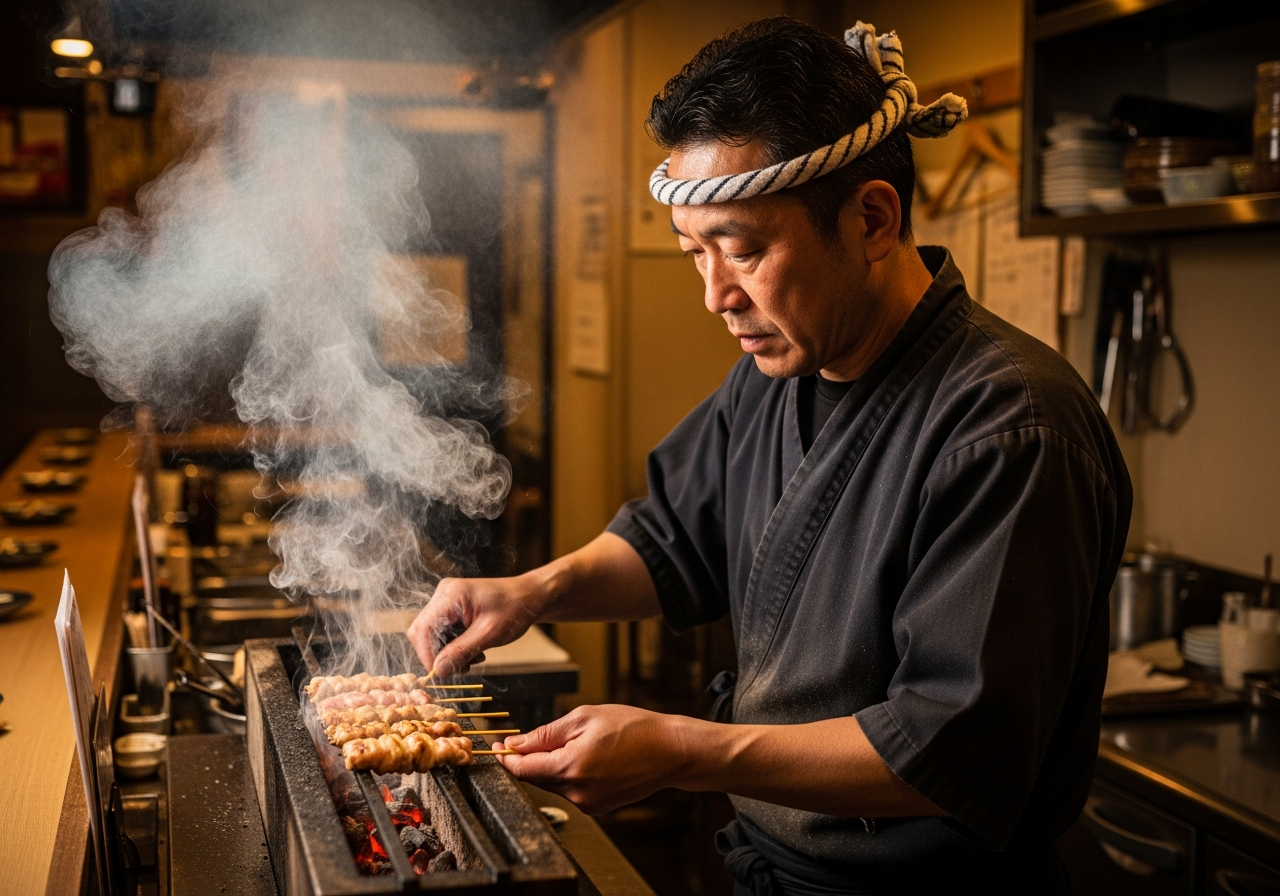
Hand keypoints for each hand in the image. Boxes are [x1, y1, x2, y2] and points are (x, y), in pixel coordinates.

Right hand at [406, 575, 542, 675]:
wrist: (530, 597)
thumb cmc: (514, 610)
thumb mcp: (488, 634)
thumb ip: (461, 651)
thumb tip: (438, 670)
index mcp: (451, 595)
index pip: (422, 628)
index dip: (426, 654)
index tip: (439, 673)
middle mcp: (444, 594)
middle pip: (424, 632)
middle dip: (439, 654)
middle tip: (461, 667)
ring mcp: (447, 600)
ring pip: (433, 634)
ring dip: (449, 652)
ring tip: (473, 658)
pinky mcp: (452, 607)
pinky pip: (443, 631)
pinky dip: (455, 645)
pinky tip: (473, 649)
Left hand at [493, 705, 687, 814]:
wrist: (670, 751)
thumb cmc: (633, 728)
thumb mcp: (585, 718)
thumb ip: (546, 733)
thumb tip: (516, 744)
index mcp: (571, 766)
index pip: (523, 769)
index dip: (507, 758)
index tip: (499, 746)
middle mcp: (577, 792)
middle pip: (536, 778)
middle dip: (530, 759)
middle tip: (533, 738)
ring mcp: (588, 804)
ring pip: (553, 784)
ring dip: (551, 766)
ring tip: (575, 743)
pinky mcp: (598, 808)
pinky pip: (571, 791)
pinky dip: (569, 775)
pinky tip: (588, 758)